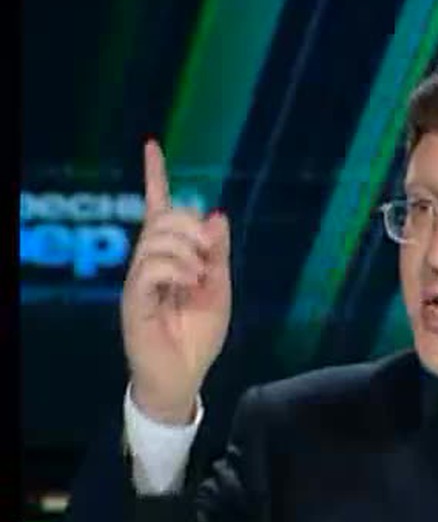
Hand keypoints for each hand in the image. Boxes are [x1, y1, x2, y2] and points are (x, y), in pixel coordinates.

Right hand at [120, 140, 231, 423]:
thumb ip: (219, 254)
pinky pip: (149, 269)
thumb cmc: (198, 334)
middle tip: (209, 254)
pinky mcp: (133, 301)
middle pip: (163, 220)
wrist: (185, 375)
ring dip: (187, 251)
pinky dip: (175, 269)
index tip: (152, 145)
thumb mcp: (220, 289)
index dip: (155, 177)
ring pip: (156, 240)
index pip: (158, 208)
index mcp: (170, 257)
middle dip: (191, 226)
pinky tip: (190, 283)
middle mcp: (149, 263)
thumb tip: (217, 215)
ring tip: (200, 276)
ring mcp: (139, 281)